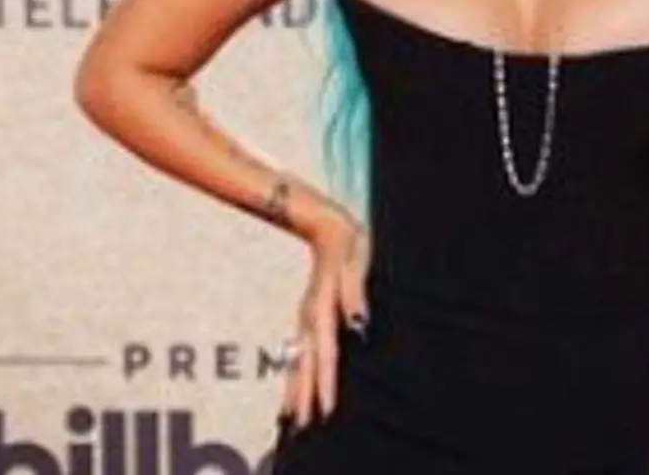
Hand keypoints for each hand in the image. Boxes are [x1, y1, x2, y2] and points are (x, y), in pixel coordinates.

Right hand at [278, 214, 371, 428]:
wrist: (325, 223)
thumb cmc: (346, 242)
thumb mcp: (354, 261)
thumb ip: (355, 293)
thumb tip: (358, 323)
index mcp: (323, 307)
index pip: (326, 353)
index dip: (326, 383)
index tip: (325, 410)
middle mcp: (310, 316)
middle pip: (305, 362)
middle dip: (303, 395)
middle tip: (299, 425)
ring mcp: (306, 315)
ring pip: (299, 358)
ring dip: (296, 386)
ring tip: (291, 415)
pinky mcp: (309, 314)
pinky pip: (301, 348)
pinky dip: (297, 369)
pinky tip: (297, 381)